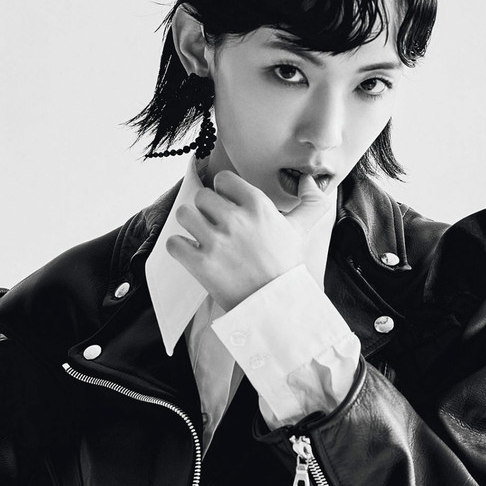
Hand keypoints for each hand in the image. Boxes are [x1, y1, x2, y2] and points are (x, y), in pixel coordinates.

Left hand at [167, 170, 328, 310]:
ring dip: (189, 225)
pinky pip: (174, 243)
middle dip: (205, 210)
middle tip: (214, 226)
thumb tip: (309, 181)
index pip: (224, 180)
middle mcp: (236, 220)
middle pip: (201, 197)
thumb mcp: (300, 230)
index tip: (227, 206)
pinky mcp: (201, 265)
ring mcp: (217, 243)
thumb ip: (310, 202)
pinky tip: (192, 253)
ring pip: (184, 215)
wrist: (277, 306)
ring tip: (200, 236)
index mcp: (258, 206)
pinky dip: (179, 248)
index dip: (223, 192)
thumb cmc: (287, 267)